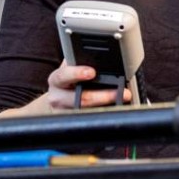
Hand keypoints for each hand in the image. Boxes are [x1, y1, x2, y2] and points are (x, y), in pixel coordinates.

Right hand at [8, 62, 133, 114]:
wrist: (55, 102)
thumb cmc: (66, 82)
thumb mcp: (67, 69)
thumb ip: (78, 61)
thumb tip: (98, 54)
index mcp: (56, 80)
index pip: (64, 75)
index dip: (77, 73)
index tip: (92, 72)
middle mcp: (58, 98)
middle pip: (81, 99)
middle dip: (104, 96)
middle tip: (123, 92)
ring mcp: (65, 113)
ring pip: (89, 113)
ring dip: (109, 107)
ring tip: (124, 102)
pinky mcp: (73, 124)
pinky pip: (91, 120)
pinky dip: (105, 115)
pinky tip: (115, 110)